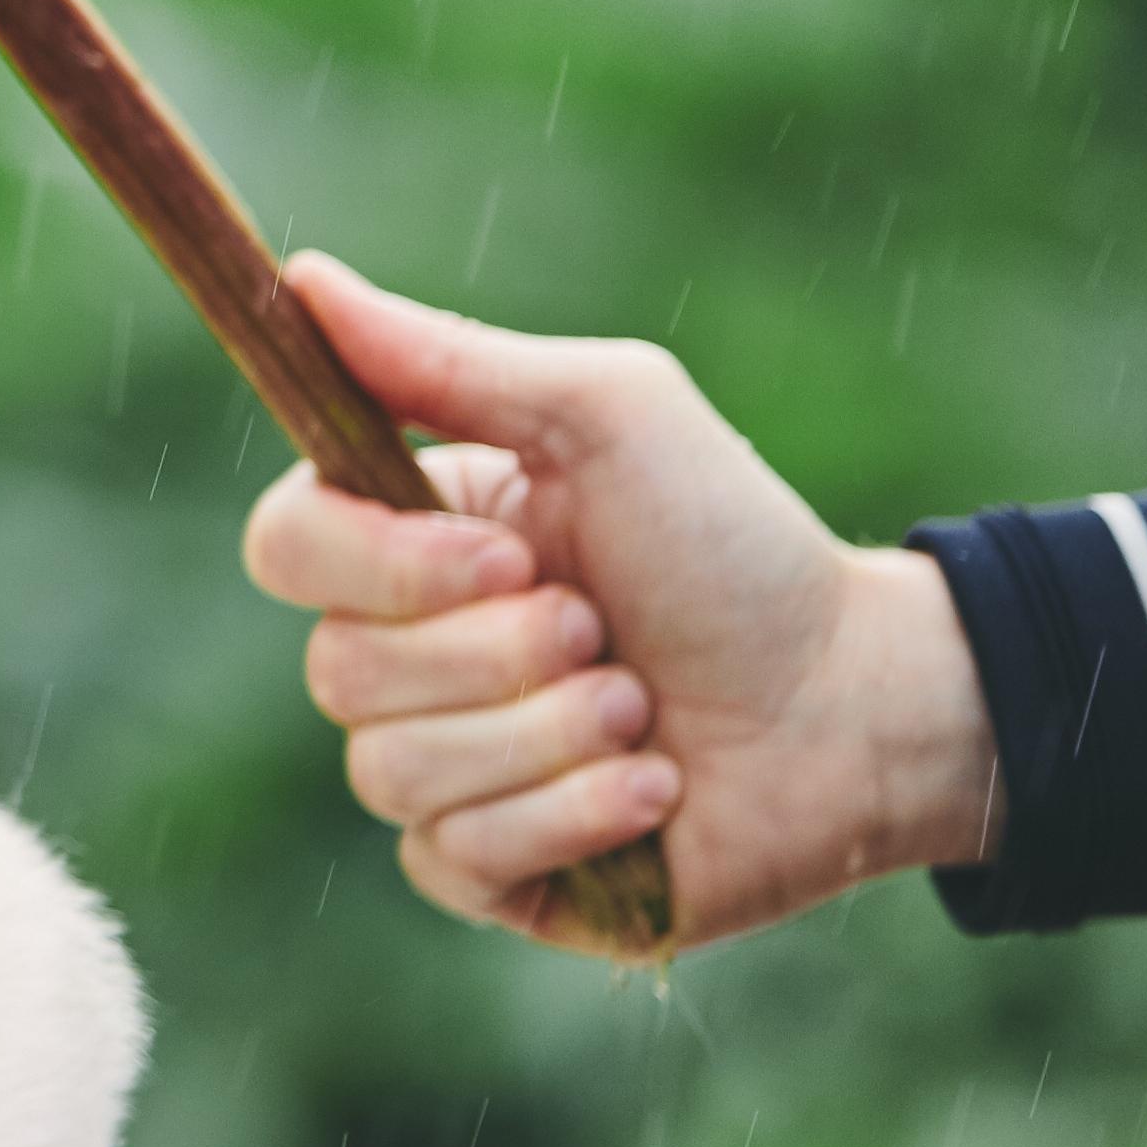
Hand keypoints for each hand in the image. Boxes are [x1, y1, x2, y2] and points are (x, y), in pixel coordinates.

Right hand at [238, 255, 998, 952]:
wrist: (861, 706)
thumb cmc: (737, 545)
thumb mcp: (606, 417)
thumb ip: (444, 358)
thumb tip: (299, 277)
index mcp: (412, 539)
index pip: (285, 545)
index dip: (377, 563)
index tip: (507, 554)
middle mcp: (407, 652)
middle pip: (337, 669)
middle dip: (498, 658)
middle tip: (606, 633)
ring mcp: (444, 767)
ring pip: (390, 770)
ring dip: (545, 738)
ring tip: (642, 716)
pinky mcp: (492, 869)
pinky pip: (451, 856)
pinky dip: (567, 819)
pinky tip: (652, 792)